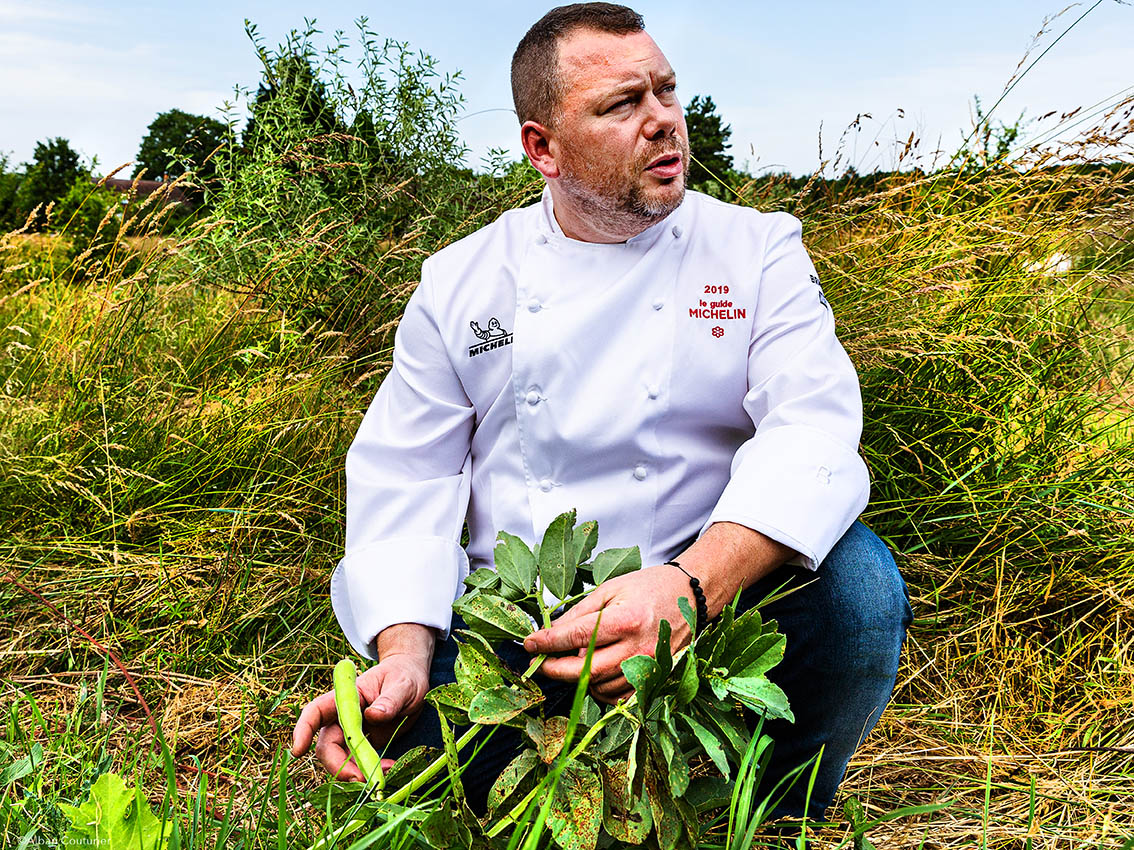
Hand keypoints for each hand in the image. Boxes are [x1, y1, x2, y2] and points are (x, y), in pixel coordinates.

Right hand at [291, 626, 434, 781]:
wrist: (414, 681)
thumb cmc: (405, 676)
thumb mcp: (403, 685)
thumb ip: (390, 700)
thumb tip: (372, 716)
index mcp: (346, 697)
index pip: (315, 712)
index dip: (303, 730)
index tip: (298, 751)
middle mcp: (343, 717)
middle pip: (327, 746)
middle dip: (339, 767)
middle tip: (362, 780)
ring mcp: (352, 733)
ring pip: (341, 760)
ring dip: (356, 774)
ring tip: (382, 776)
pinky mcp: (364, 745)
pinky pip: (358, 764)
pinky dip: (370, 772)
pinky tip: (390, 768)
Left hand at [522, 565, 695, 704]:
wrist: (691, 597)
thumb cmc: (650, 588)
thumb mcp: (611, 589)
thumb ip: (580, 612)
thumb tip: (550, 633)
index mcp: (626, 620)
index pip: (576, 637)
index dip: (548, 643)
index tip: (530, 644)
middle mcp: (638, 648)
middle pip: (584, 669)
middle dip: (555, 669)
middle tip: (539, 663)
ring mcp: (648, 668)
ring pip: (599, 686)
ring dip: (577, 679)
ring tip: (569, 662)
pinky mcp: (654, 679)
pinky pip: (617, 696)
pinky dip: (599, 689)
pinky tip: (593, 673)